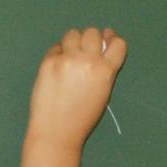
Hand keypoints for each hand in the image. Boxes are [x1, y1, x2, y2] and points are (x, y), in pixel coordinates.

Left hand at [20, 27, 127, 166]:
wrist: (57, 133)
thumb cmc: (82, 118)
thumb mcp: (103, 94)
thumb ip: (104, 70)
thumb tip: (102, 45)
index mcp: (106, 72)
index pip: (118, 43)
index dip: (111, 40)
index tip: (105, 43)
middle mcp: (88, 61)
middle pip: (93, 32)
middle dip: (90, 40)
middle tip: (84, 55)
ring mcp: (67, 60)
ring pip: (73, 33)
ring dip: (73, 43)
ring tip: (70, 59)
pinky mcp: (49, 62)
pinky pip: (56, 47)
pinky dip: (58, 54)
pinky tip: (57, 70)